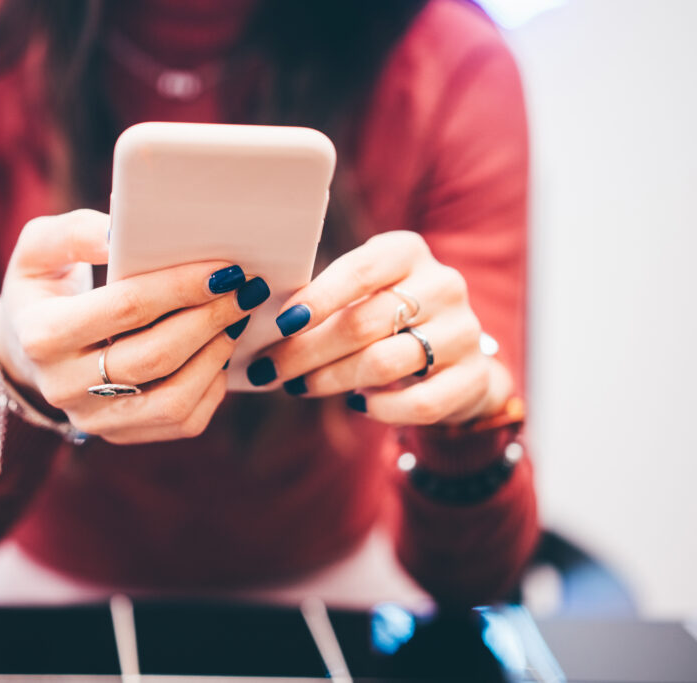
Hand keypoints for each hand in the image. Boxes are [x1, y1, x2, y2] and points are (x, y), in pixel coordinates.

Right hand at [0, 209, 269, 443]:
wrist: (27, 350)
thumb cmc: (44, 288)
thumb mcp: (40, 249)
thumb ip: (75, 234)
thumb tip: (120, 234)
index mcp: (42, 335)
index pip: (126, 308)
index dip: (181, 286)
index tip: (224, 268)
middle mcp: (63, 387)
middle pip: (156, 356)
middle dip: (209, 318)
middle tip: (244, 290)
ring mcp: (94, 419)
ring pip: (174, 398)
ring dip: (217, 354)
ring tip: (235, 318)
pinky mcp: (121, 435)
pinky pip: (182, 421)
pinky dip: (212, 385)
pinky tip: (218, 350)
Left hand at [246, 231, 511, 424]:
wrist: (456, 353)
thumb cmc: (386, 316)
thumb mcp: (361, 292)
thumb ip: (322, 301)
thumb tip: (261, 326)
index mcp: (408, 252)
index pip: (360, 270)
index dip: (318, 298)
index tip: (280, 324)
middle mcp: (442, 285)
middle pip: (362, 324)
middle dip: (306, 351)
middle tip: (269, 369)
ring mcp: (463, 331)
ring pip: (383, 363)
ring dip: (330, 379)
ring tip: (298, 386)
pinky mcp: (473, 376)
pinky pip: (419, 402)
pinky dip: (381, 408)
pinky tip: (356, 404)